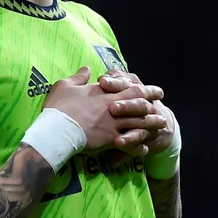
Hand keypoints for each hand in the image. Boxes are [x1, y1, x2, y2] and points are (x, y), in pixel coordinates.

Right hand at [43, 67, 163, 151]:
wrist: (56, 130)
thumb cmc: (59, 106)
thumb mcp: (65, 85)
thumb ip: (78, 77)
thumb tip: (86, 68)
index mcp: (104, 93)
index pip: (129, 88)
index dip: (144, 88)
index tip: (154, 90)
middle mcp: (113, 107)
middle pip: (139, 104)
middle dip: (152, 103)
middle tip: (161, 104)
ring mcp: (114, 124)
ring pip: (139, 123)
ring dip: (151, 123)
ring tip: (161, 124)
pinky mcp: (110, 139)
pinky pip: (130, 144)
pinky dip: (138, 146)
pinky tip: (144, 149)